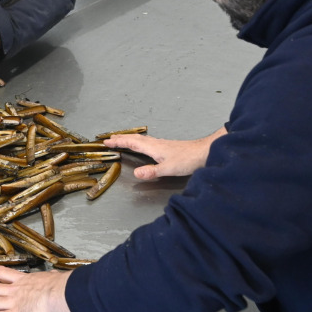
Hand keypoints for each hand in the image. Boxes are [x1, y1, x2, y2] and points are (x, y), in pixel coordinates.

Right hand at [103, 127, 225, 180]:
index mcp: (153, 147)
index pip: (132, 143)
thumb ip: (152, 171)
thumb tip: (135, 173)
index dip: (119, 142)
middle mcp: (156, 143)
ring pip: (141, 139)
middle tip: (109, 138)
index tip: (106, 142)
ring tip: (122, 139)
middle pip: (135, 139)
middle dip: (121, 138)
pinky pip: (147, 142)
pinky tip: (144, 145)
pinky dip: (139, 142)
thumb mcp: (169, 168)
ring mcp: (162, 144)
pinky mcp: (167, 147)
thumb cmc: (188, 159)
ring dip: (129, 139)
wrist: (205, 152)